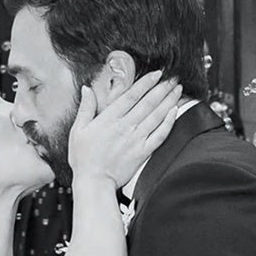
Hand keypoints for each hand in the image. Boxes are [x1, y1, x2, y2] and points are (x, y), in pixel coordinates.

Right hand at [68, 70, 181, 187]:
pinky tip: (175, 112)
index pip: (132, 95)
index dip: (146, 82)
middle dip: (162, 88)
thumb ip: (85, 108)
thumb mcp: (78, 130)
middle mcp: (125, 126)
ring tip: (177, 89)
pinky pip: (160, 135)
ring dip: (169, 101)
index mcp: (109, 119)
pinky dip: (169, 123)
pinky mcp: (143, 152)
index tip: (157, 73)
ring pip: (157, 116)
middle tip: (173, 77)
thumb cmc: (83, 158)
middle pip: (148, 103)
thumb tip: (86, 89)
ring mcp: (136, 139)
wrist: (94, 182)